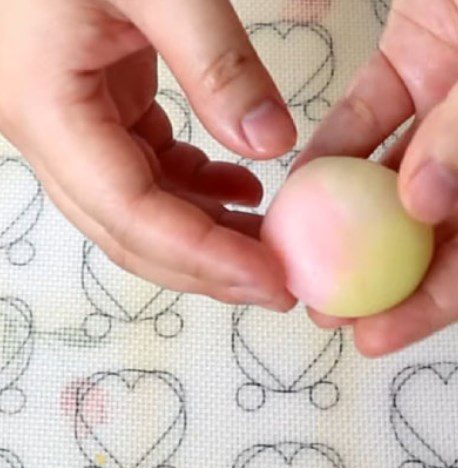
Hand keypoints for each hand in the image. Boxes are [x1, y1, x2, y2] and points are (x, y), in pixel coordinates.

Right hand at [0, 0, 296, 309]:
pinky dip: (198, 193)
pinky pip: (148, 173)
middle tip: (282, 287)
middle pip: (130, 232)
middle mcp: (47, 129)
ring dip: (208, 238)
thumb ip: (217, 60)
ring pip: (140, 212)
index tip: (272, 278)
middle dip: (209, 269)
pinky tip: (245, 191)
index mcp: (45, 105)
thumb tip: (271, 144)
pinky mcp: (96, 109)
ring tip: (274, 247)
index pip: (130, 212)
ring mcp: (68, 123)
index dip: (205, 256)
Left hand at [297, 0, 457, 354]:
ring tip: (302, 262)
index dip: (433, 304)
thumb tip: (423, 209)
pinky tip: (297, 183)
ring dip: (350, 227)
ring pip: (397, 189)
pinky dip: (335, 153)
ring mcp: (456, 114)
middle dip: (383, 282)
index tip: (373, 337)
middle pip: (439, 238)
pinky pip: (368, 124)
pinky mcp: (416, 71)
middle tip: (325, 311)